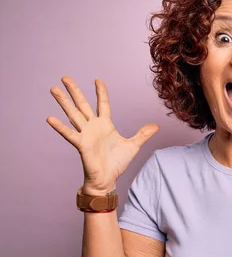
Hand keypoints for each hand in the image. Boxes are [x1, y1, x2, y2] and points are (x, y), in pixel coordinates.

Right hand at [46, 77, 158, 193]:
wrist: (108, 179)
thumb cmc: (117, 163)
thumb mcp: (133, 146)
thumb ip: (143, 134)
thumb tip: (156, 126)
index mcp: (105, 125)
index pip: (103, 104)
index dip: (101, 92)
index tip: (98, 80)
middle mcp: (93, 127)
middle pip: (83, 105)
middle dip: (75, 91)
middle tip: (65, 77)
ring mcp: (86, 135)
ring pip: (73, 114)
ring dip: (63, 102)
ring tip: (54, 89)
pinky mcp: (81, 145)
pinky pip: (70, 134)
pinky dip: (60, 127)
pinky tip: (50, 118)